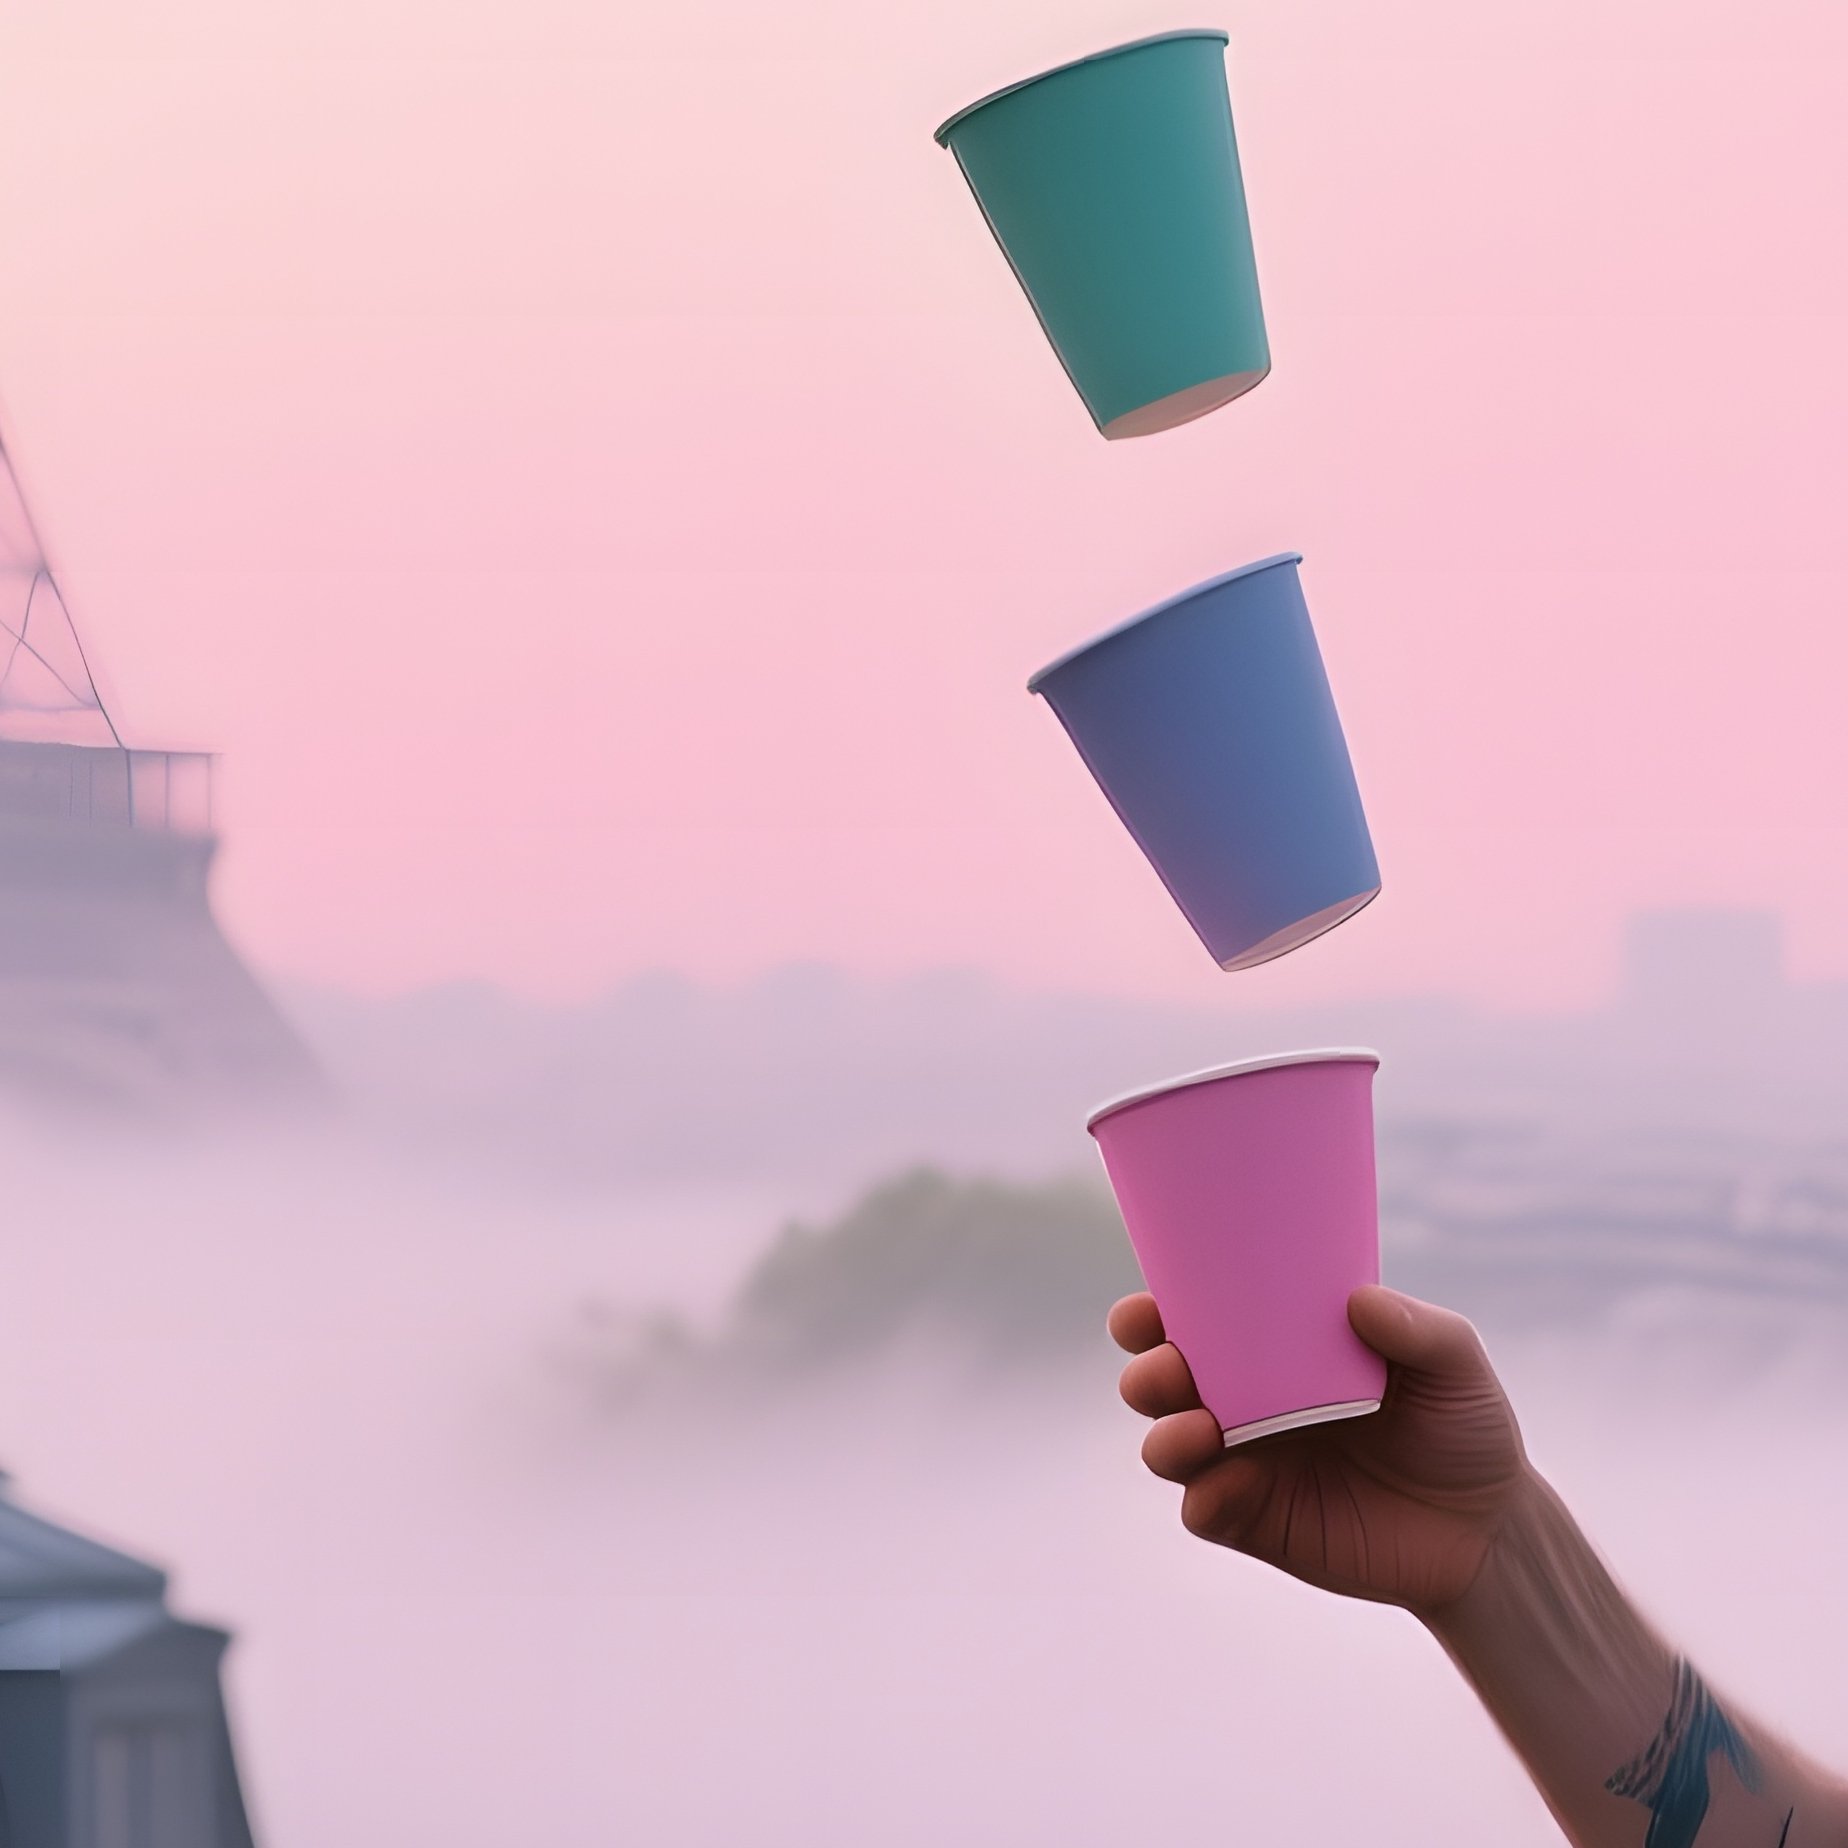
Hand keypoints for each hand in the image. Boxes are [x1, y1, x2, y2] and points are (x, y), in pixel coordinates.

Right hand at [1109, 1285, 1530, 1618]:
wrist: (1487, 1531)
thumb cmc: (1462, 1429)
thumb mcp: (1453, 1364)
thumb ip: (1415, 1327)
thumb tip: (1358, 1300)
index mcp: (1273, 1349)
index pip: (1194, 1320)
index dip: (1152, 1312)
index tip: (1148, 1307)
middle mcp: (1245, 1402)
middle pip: (1160, 1382)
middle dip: (1147, 1372)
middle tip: (1173, 1369)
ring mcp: (1246, 1464)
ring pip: (1167, 1445)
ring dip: (1164, 1434)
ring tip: (1202, 1428)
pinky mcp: (1257, 1522)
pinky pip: (1204, 1510)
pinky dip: (1204, 1495)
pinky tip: (1235, 1484)